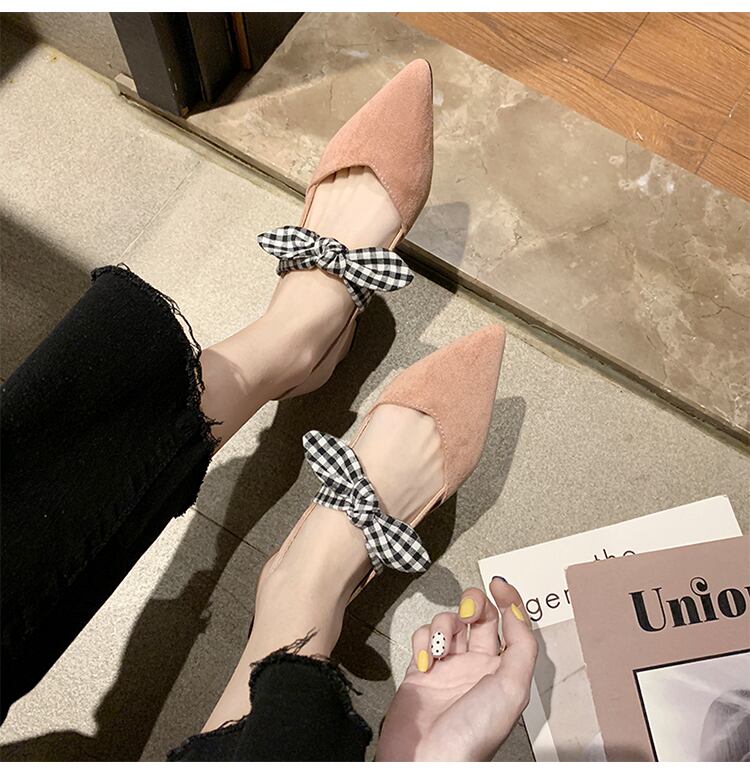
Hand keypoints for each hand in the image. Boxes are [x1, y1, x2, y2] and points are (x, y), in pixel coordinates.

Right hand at [376, 578, 537, 760]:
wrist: (426, 759)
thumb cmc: (471, 735)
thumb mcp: (512, 688)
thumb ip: (521, 645)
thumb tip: (516, 609)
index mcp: (503, 671)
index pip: (510, 623)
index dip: (507, 598)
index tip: (498, 583)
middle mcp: (477, 667)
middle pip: (478, 617)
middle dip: (471, 606)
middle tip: (467, 615)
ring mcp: (448, 668)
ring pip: (448, 624)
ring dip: (443, 628)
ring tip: (440, 650)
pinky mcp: (421, 671)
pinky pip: (423, 639)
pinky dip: (422, 643)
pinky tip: (425, 662)